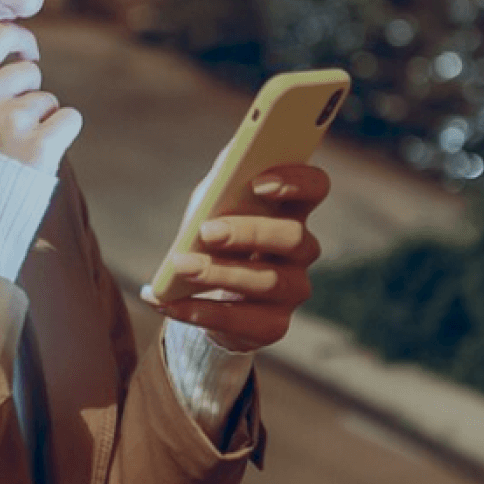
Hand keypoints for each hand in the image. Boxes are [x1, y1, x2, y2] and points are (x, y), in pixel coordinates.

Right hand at [0, 22, 81, 174]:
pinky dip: (62, 132)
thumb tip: (20, 54)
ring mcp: (11, 121)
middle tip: (11, 126)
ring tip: (16, 148)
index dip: (21, 39)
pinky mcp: (38, 146)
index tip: (28, 52)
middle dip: (29, 93)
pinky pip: (70, 118)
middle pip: (30, 71)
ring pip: (48, 100)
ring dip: (42, 120)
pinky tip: (40, 151)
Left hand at [141, 164, 330, 352]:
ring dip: (219, 273)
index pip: (316, 187)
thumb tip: (231, 157)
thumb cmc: (214, 237)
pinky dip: (200, 311)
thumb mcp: (213, 203)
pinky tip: (168, 302)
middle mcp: (302, 251)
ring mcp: (293, 290)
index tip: (259, 182)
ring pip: (268, 281)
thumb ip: (223, 180)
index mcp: (292, 210)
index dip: (297, 181)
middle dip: (250, 232)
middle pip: (293, 237)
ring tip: (180, 266)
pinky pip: (243, 321)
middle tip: (207, 231)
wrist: (207, 295)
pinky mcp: (274, 325)